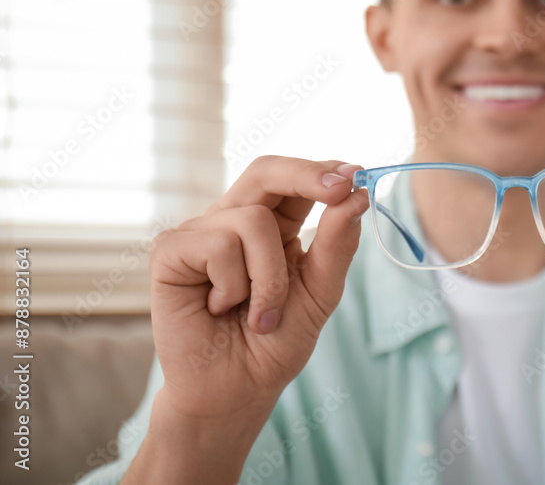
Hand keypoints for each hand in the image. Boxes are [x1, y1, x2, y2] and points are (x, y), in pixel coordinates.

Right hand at [147, 156, 369, 421]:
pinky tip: (220, 308)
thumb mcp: (320, 293)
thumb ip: (336, 245)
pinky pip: (217, 246)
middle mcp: (235, 220)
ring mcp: (200, 232)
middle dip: (306, 176)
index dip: (324, 171)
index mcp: (274, 224)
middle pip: (266, 171)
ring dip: (269, 278)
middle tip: (340, 188)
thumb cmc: (275, 343)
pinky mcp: (169, 251)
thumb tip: (356, 197)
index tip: (358, 175)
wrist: (237, 390)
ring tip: (260, 313)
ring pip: (251, 220)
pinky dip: (233, 286)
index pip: (296, 181)